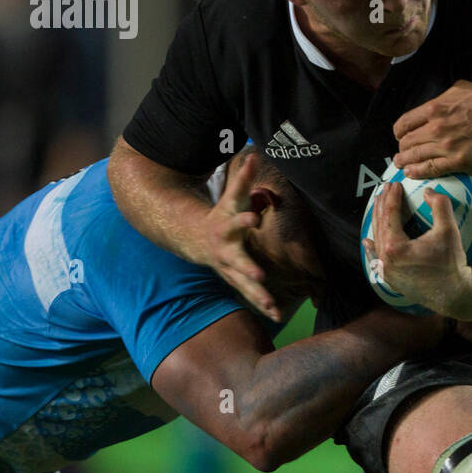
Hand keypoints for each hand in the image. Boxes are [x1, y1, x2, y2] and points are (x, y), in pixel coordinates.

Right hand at [200, 152, 280, 323]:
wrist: (194, 238)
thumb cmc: (221, 214)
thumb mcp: (230, 196)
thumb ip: (243, 179)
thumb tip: (255, 156)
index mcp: (226, 228)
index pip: (236, 221)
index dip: (244, 218)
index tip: (254, 216)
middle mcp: (226, 251)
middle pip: (238, 261)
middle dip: (247, 269)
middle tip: (260, 276)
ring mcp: (228, 268)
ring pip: (243, 284)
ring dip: (257, 295)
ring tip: (272, 307)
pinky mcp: (235, 280)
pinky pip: (250, 295)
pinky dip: (263, 305)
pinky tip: (278, 316)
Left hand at [362, 184, 471, 317]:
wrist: (454, 295)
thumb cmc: (451, 264)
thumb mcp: (449, 231)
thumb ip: (440, 206)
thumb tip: (429, 191)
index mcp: (395, 247)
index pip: (390, 215)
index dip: (392, 197)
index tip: (394, 184)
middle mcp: (386, 260)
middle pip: (380, 225)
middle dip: (383, 205)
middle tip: (386, 189)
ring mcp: (386, 271)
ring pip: (377, 240)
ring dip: (378, 221)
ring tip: (379, 206)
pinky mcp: (391, 279)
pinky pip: (377, 259)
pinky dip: (373, 247)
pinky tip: (367, 240)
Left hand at [393, 80, 471, 178]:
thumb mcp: (461, 89)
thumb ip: (442, 98)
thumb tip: (434, 106)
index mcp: (435, 108)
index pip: (404, 123)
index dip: (399, 132)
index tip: (400, 136)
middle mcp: (436, 127)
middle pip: (407, 142)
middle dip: (402, 148)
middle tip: (401, 153)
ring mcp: (446, 146)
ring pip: (415, 157)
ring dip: (405, 162)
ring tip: (401, 165)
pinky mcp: (458, 161)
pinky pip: (431, 169)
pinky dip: (417, 172)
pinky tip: (411, 173)